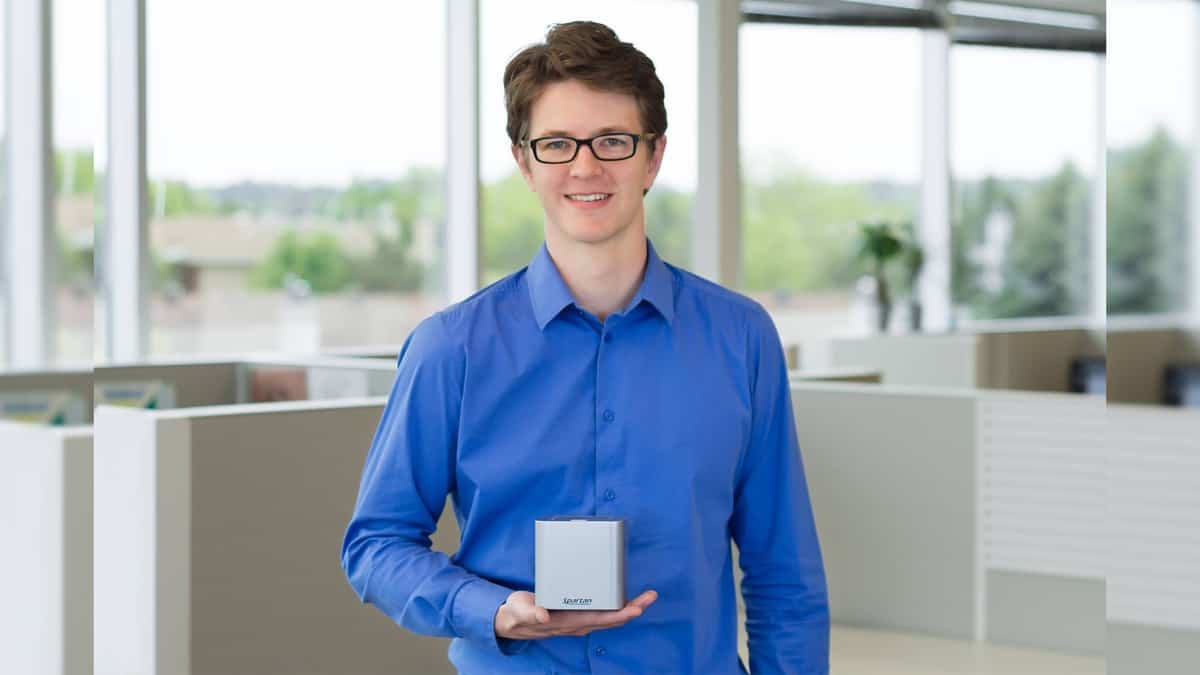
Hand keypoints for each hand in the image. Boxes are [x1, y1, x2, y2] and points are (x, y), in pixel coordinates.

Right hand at [494, 589, 657, 639]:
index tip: (635, 608)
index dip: (619, 614)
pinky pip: (602, 611)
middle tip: (650, 596)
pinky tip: (624, 596)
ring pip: (610, 616)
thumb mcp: (519, 611)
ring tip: (646, 596)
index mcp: (567, 623)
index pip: (599, 620)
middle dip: (632, 609)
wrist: (511, 621)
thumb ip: (530, 613)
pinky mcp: (576, 613)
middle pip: (612, 619)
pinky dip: (617, 605)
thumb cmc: (516, 615)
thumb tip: (544, 616)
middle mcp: (577, 623)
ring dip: (629, 607)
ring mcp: (578, 620)